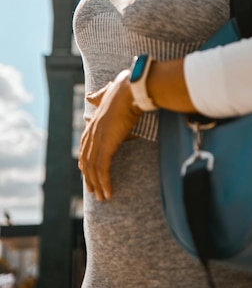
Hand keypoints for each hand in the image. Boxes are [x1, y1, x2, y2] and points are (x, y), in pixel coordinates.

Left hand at [79, 70, 142, 200]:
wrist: (131, 90)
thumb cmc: (124, 89)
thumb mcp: (107, 94)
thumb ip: (98, 97)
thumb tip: (89, 96)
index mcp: (93, 122)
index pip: (85, 146)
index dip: (85, 161)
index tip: (87, 172)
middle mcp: (92, 132)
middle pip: (86, 160)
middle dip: (89, 177)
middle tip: (94, 191)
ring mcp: (97, 139)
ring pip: (93, 168)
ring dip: (97, 185)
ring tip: (102, 197)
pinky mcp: (106, 145)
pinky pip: (102, 169)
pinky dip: (104, 182)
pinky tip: (108, 193)